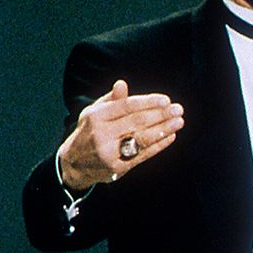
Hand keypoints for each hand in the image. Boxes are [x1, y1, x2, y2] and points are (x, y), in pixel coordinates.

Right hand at [58, 80, 184, 190]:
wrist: (74, 164)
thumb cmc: (89, 132)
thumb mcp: (93, 112)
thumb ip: (111, 100)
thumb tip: (122, 84)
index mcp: (96, 117)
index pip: (126, 106)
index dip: (148, 102)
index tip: (166, 100)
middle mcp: (102, 134)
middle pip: (137, 122)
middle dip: (161, 114)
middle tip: (178, 109)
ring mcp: (110, 153)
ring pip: (142, 139)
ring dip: (164, 129)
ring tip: (179, 122)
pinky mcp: (118, 169)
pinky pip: (143, 155)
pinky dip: (159, 146)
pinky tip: (170, 136)